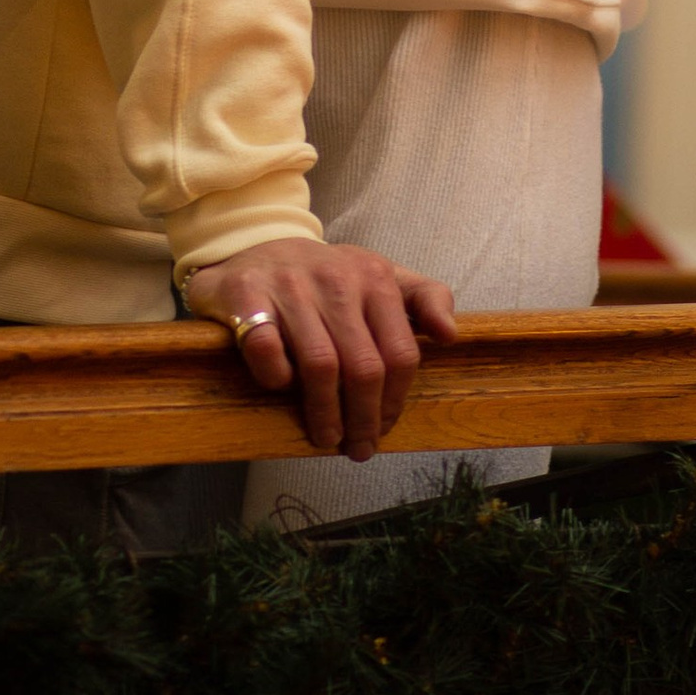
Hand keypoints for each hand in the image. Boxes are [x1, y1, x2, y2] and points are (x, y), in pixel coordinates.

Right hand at [184, 238, 456, 460]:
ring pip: (320, 364)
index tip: (383, 428)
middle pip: (363, 367)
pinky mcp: (246, 293)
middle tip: (357, 448)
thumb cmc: (327, 278)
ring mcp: (290, 285)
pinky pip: (267, 348)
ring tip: (325, 437)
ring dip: (325, 413)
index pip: (400, 353)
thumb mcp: (380, 277)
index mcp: (374, 276)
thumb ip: (424, 299)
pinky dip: (277, 375)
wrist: (256, 246)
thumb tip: (449, 335)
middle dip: (363, 418)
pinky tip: (282, 387)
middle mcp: (335, 277)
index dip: (395, 401)